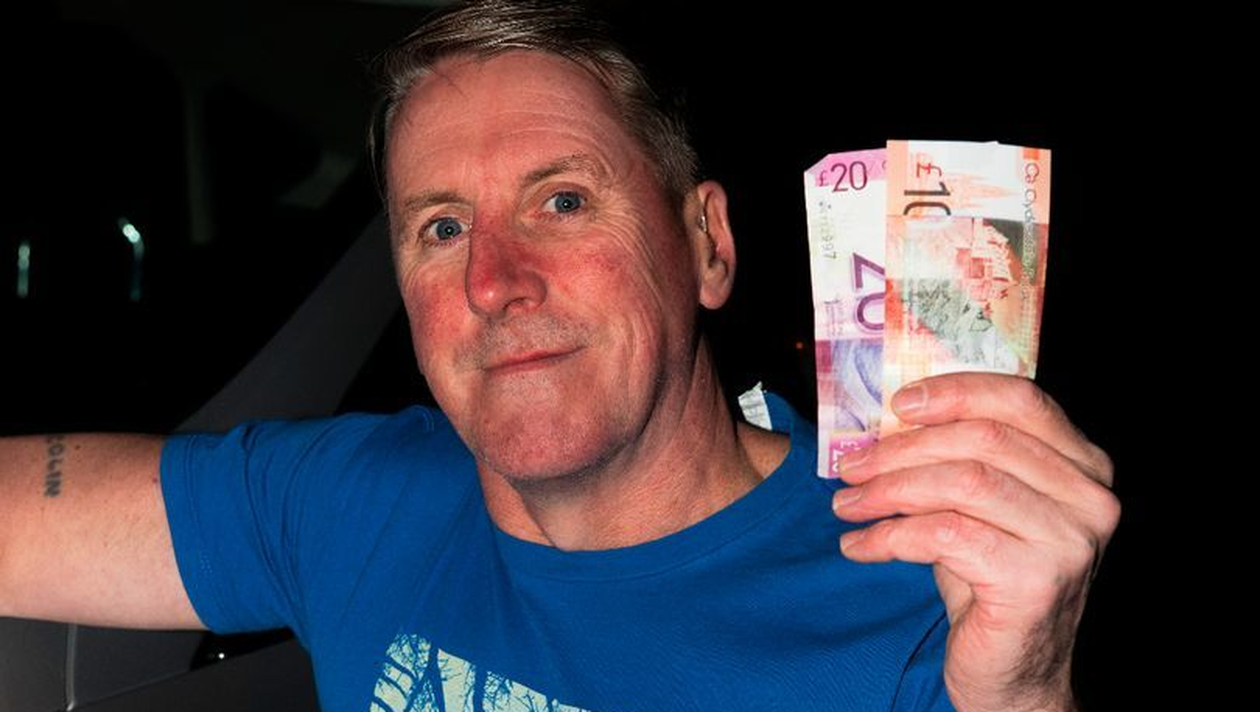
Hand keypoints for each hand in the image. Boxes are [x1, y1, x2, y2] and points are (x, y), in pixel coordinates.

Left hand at [832, 373, 1118, 711]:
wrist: (1012, 671)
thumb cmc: (986, 579)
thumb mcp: (976, 506)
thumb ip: (956, 456)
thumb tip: (886, 417)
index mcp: (1082, 465)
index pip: (1021, 398)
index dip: (955, 391)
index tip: (896, 403)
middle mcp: (1089, 498)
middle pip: (982, 439)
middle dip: (903, 448)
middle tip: (850, 465)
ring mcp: (1069, 540)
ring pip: (961, 483)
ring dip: (889, 490)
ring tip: (846, 505)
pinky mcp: (1036, 580)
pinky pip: (946, 535)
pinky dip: (890, 536)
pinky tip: (860, 545)